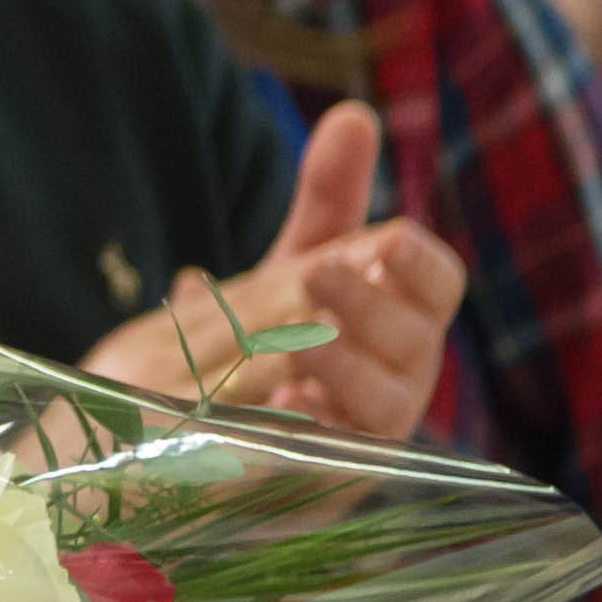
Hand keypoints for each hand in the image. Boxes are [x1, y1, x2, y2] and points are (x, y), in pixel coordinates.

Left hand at [83, 101, 465, 441]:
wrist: (166, 443)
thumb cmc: (255, 351)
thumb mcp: (284, 274)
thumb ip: (326, 206)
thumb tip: (356, 116)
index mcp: (392, 324)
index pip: (436, 288)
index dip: (420, 264)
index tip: (387, 241)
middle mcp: (391, 379)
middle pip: (417, 341)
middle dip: (373, 307)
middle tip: (319, 273)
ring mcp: (360, 438)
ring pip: (385, 405)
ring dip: (346, 369)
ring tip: (299, 347)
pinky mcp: (322, 486)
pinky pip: (336, 465)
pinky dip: (315, 433)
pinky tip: (284, 408)